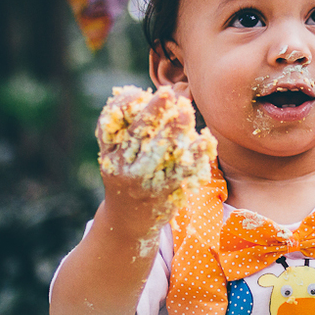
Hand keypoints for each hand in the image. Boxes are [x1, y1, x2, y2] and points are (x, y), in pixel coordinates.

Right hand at [96, 85, 216, 214]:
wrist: (128, 222)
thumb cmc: (129, 176)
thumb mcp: (120, 154)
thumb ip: (134, 127)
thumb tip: (167, 92)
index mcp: (109, 151)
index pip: (109, 123)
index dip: (121, 105)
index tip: (138, 92)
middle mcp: (121, 165)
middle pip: (136, 134)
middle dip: (152, 112)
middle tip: (167, 92)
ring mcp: (142, 181)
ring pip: (157, 152)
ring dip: (173, 130)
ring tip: (186, 110)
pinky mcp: (162, 193)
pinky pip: (180, 172)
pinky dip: (194, 155)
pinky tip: (205, 141)